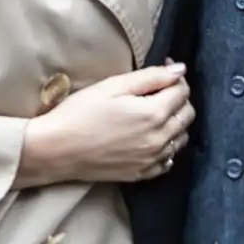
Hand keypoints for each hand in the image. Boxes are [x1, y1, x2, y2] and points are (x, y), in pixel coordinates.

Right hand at [15, 63, 193, 187]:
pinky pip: (168, 161)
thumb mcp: (113, 86)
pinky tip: (151, 138)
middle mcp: (159, 139)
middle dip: (179, 98)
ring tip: (155, 113)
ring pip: (181, 138)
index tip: (162, 69)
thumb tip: (180, 70)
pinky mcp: (141, 174)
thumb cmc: (80, 112)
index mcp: (154, 113)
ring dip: (176, 122)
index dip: (175, 77)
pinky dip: (167, 147)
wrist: (56, 149)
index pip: (182, 91)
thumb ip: (150, 77)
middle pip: (187, 115)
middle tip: (159, 90)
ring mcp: (151, 159)